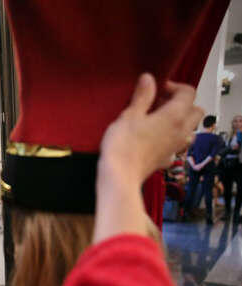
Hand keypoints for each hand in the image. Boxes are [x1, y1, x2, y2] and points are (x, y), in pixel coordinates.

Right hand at [94, 74, 201, 242]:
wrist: (120, 176)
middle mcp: (181, 131)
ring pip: (190, 130)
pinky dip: (170, 141)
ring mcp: (175, 147)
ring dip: (180, 123)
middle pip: (195, 111)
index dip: (174, 87)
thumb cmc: (123, 144)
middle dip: (182, 104)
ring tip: (159, 121)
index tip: (156, 89)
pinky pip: (176, 147)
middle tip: (159, 104)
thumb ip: (142, 96)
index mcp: (174, 115)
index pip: (188, 92)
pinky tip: (154, 141)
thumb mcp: (129, 114)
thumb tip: (149, 78)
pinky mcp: (166, 160)